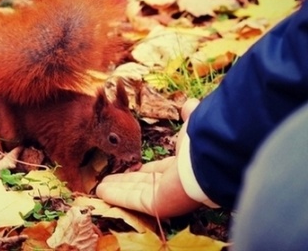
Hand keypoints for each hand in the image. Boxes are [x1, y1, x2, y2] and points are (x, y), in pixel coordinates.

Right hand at [96, 98, 200, 217]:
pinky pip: (131, 199)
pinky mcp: (157, 204)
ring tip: (99, 187)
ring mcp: (164, 197)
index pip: (157, 172)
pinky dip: (115, 195)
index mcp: (180, 169)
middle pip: (141, 184)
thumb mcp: (191, 123)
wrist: (210, 157)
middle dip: (124, 182)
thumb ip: (188, 116)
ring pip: (133, 193)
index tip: (131, 166)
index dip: (142, 170)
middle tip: (107, 180)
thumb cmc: (200, 141)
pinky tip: (100, 191)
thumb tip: (189, 104)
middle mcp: (172, 185)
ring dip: (116, 189)